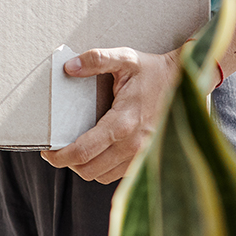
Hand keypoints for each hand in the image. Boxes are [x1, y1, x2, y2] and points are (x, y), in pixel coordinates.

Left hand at [40, 46, 181, 183]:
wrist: (187, 83)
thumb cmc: (153, 71)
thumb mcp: (125, 58)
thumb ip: (96, 60)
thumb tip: (69, 67)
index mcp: (123, 123)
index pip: (83, 152)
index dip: (60, 156)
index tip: (47, 152)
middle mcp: (134, 145)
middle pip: (89, 170)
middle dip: (69, 163)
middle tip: (58, 150)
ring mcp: (144, 155)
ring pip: (104, 176)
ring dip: (86, 167)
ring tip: (76, 150)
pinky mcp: (150, 159)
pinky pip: (120, 175)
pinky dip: (104, 168)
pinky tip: (98, 152)